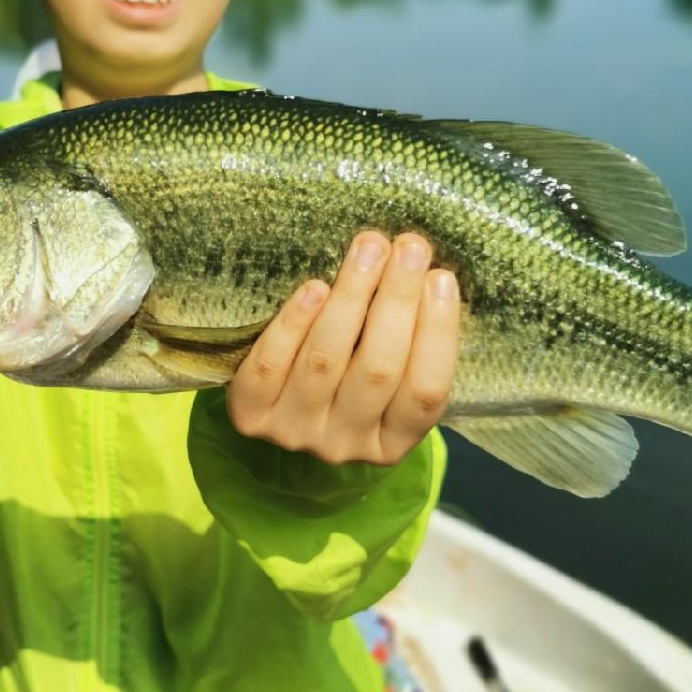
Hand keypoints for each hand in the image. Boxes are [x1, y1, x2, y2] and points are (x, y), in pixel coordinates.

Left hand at [227, 232, 459, 465]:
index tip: (441, 277)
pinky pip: (271, 365)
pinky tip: (315, 288)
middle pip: (378, 370)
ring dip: (352, 297)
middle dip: (398, 301)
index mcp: (392, 442)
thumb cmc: (343, 375)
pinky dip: (295, 323)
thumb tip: (422, 267)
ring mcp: (295, 431)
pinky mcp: (250, 414)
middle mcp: (344, 444)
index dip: (437, 334)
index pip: (425, 393)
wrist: (271, 407)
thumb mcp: (382, 374)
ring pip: (326, 361)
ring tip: (369, 248)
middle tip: (410, 247)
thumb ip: (403, 338)